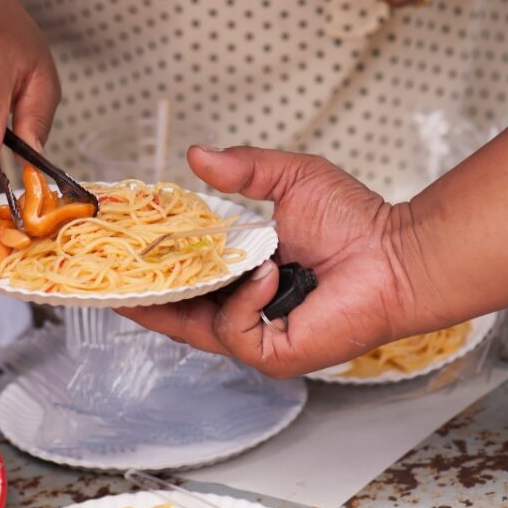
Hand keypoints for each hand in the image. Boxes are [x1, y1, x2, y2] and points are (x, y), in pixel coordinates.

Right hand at [117, 146, 428, 377]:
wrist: (394, 253)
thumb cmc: (354, 221)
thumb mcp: (288, 179)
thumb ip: (242, 167)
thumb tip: (197, 154)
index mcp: (241, 278)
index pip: (183, 284)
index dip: (150, 274)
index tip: (119, 258)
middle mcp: (244, 312)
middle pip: (175, 315)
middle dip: (143, 298)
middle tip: (112, 279)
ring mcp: (257, 337)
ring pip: (197, 327)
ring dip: (199, 289)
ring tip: (212, 257)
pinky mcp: (274, 353)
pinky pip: (235, 332)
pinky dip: (244, 301)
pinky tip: (266, 273)